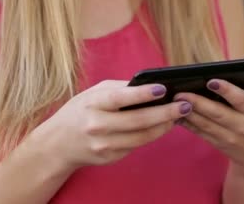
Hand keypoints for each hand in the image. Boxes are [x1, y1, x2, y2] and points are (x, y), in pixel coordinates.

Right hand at [38, 80, 192, 169]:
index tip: (163, 88)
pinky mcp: (110, 158)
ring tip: (179, 115)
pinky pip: (136, 145)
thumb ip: (120, 89)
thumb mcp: (94, 93)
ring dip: (164, 126)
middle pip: (138, 121)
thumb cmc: (80, 111)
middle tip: (185, 105)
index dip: (143, 94)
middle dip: (165, 112)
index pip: (121, 98)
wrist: (58, 143)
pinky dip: (152, 135)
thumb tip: (152, 86)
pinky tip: (163, 125)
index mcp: (93, 104)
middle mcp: (97, 126)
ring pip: (142, 137)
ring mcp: (104, 145)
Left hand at [174, 55, 243, 177]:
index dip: (227, 91)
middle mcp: (243, 126)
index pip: (242, 101)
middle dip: (199, 103)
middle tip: (181, 91)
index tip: (212, 81)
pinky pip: (199, 132)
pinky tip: (174, 112)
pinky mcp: (217, 142)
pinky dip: (187, 123)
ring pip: (205, 124)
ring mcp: (228, 137)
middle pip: (218, 114)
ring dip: (188, 112)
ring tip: (174, 99)